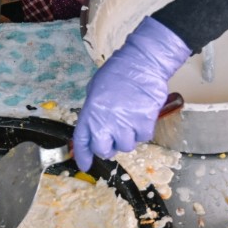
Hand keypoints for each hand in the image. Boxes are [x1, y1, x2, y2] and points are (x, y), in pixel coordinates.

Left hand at [72, 17, 189, 171]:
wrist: (142, 62)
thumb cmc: (119, 72)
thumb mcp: (96, 89)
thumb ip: (93, 111)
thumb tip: (94, 127)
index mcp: (91, 112)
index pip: (83, 141)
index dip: (83, 156)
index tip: (85, 165)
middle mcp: (106, 121)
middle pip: (105, 151)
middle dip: (109, 147)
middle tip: (114, 137)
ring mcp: (125, 123)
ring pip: (127, 146)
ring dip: (129, 137)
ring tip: (131, 120)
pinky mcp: (144, 122)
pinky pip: (143, 137)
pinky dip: (143, 130)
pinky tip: (142, 115)